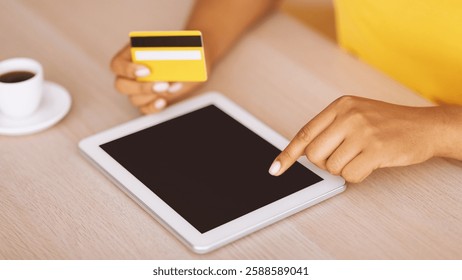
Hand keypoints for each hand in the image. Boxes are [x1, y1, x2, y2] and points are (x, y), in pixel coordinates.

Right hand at [110, 44, 205, 113]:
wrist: (189, 60)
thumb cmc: (178, 49)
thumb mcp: (173, 45)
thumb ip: (167, 51)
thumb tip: (168, 62)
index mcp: (129, 55)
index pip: (117, 65)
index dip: (128, 69)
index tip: (146, 70)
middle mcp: (130, 74)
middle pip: (122, 85)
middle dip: (141, 87)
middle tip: (162, 85)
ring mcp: (137, 89)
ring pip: (134, 99)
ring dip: (153, 96)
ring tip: (172, 87)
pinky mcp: (148, 101)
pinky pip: (144, 109)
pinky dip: (153, 107)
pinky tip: (163, 101)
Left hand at [268, 95, 443, 182]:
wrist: (425, 126)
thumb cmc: (388, 123)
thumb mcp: (357, 114)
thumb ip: (331, 128)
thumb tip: (304, 151)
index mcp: (340, 106)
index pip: (305, 133)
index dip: (287, 154)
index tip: (275, 169)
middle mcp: (348, 116)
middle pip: (314, 154)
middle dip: (326, 162)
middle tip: (345, 155)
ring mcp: (362, 132)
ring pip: (331, 167)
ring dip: (345, 168)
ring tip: (362, 156)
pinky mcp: (376, 149)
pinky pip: (350, 176)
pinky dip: (358, 175)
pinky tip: (371, 163)